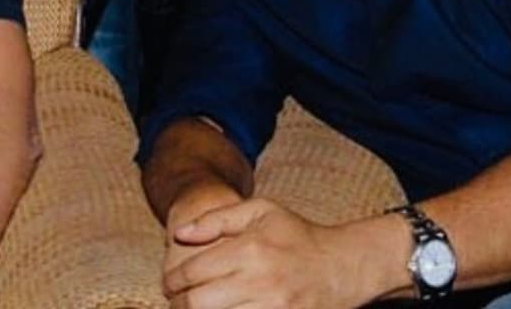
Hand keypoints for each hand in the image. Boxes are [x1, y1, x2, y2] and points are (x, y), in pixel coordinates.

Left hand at [164, 198, 372, 308]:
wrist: (340, 266)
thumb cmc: (295, 235)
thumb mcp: (260, 211)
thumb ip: (217, 219)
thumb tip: (179, 234)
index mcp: (250, 249)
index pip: (192, 272)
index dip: (172, 281)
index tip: (169, 283)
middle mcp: (260, 281)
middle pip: (198, 304)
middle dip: (179, 304)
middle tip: (176, 301)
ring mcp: (273, 308)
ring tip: (195, 308)